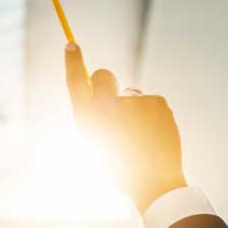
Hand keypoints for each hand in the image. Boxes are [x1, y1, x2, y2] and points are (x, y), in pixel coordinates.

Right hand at [64, 43, 188, 210]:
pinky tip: (154, 135)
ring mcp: (133, 102)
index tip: (71, 44)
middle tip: (114, 99)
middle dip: (107, 81)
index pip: (75, 81)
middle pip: (105, 75)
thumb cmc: (120, 169)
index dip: (72, 61)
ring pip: (131, 95)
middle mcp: (106, 107)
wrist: (153, 183)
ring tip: (140, 138)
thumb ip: (95, 119)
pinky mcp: (156, 101)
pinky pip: (150, 102)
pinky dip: (152, 115)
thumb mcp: (97, 145)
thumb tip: (99, 93)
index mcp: (87, 120)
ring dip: (134, 110)